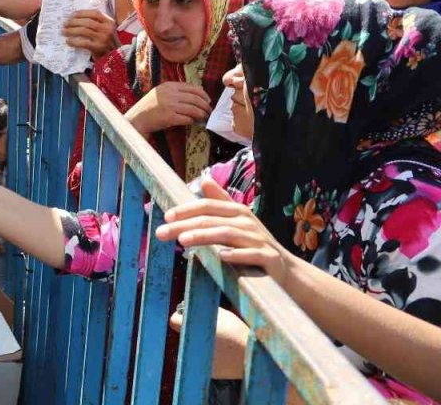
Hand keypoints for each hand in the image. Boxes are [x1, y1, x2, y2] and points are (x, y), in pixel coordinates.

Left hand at [62, 9, 118, 58]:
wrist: (112, 57)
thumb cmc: (104, 42)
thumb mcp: (104, 30)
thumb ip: (96, 23)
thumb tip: (75, 18)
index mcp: (109, 22)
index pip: (95, 13)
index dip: (82, 13)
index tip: (72, 15)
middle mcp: (107, 29)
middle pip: (87, 22)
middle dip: (74, 22)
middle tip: (65, 24)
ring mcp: (103, 38)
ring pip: (84, 31)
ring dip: (71, 30)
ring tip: (64, 32)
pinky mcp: (98, 48)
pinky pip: (83, 42)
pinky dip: (74, 41)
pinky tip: (68, 41)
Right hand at [124, 82, 212, 134]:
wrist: (136, 119)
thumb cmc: (149, 107)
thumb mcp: (160, 93)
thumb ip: (176, 91)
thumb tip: (197, 93)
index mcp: (168, 86)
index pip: (193, 88)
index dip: (203, 94)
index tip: (208, 100)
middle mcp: (170, 94)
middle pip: (196, 98)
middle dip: (206, 105)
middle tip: (209, 111)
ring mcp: (169, 105)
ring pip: (194, 109)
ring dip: (202, 114)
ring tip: (204, 117)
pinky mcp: (169, 117)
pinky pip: (187, 119)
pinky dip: (192, 121)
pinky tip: (193, 122)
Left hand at [156, 178, 298, 286]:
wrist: (285, 268)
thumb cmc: (254, 242)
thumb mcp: (237, 220)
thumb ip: (220, 202)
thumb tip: (204, 178)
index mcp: (237, 211)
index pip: (208, 206)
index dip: (186, 209)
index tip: (165, 216)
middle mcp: (247, 222)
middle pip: (211, 220)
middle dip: (184, 225)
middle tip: (161, 233)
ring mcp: (259, 239)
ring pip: (228, 234)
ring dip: (204, 236)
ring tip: (183, 240)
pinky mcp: (269, 257)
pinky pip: (252, 255)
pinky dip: (237, 255)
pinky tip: (221, 256)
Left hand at [168, 306, 248, 378]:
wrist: (252, 355)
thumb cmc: (237, 330)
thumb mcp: (219, 313)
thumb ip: (202, 309)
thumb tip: (192, 309)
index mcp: (190, 330)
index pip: (173, 321)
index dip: (180, 317)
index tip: (187, 316)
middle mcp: (190, 347)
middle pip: (186, 335)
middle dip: (193, 331)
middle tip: (210, 328)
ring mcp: (199, 362)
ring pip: (197, 350)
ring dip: (204, 345)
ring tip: (224, 342)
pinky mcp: (210, 373)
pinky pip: (208, 362)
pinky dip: (213, 358)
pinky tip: (228, 354)